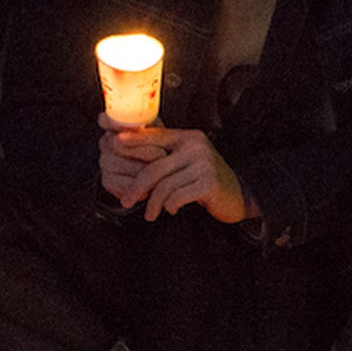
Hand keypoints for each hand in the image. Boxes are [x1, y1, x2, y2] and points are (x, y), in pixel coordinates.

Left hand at [97, 115, 251, 222]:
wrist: (240, 196)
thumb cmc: (206, 181)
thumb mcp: (187, 162)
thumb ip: (166, 157)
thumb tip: (131, 153)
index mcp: (188, 137)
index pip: (154, 136)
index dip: (132, 140)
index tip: (111, 144)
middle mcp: (196, 146)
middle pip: (153, 166)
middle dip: (136, 187)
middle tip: (127, 202)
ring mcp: (204, 163)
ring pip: (163, 186)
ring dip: (153, 204)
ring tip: (151, 214)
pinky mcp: (209, 183)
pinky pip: (177, 197)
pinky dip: (170, 206)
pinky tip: (172, 210)